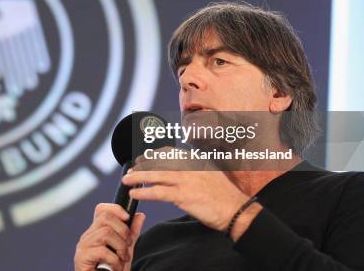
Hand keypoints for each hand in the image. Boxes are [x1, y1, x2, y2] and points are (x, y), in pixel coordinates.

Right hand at [74, 203, 145, 270]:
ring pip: (106, 232)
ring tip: (121, 260)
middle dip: (123, 231)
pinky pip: (102, 250)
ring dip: (120, 247)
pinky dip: (114, 261)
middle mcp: (88, 236)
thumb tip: (140, 215)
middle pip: (105, 217)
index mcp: (96, 232)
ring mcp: (83, 246)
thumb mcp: (125, 250)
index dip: (115, 209)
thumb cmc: (112, 270)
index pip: (101, 209)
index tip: (128, 217)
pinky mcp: (81, 258)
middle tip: (127, 247)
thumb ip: (131, 234)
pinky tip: (115, 268)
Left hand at [122, 148, 251, 232]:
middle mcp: (189, 166)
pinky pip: (158, 192)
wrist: (236, 210)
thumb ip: (195, 168)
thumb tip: (180, 167)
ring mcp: (186, 180)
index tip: (142, 158)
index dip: (152, 155)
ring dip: (138, 177)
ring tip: (127, 180)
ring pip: (155, 176)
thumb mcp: (210, 173)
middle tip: (131, 171)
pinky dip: (144, 192)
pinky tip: (135, 193)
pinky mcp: (184, 196)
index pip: (168, 152)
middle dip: (142, 166)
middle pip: (158, 162)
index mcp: (195, 159)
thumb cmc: (225, 195)